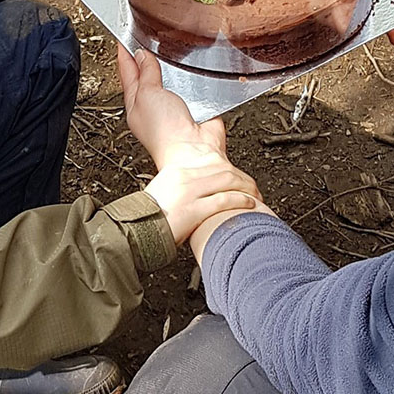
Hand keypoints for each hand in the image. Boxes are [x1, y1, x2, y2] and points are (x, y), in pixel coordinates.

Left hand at [117, 43, 225, 167]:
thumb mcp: (147, 94)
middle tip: (141, 39)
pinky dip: (191, 79)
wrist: (194, 153)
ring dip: (169, 68)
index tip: (122, 38)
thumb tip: (142, 55)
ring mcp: (174, 107)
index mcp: (134, 103)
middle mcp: (153, 105)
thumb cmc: (165, 133)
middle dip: (145, 59)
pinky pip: (191, 88)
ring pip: (169, 81)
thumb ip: (146, 73)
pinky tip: (190, 70)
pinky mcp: (195, 109)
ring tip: (164, 50)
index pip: (127, 73)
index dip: (124, 54)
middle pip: (146, 76)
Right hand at [145, 153, 261, 243]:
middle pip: (223, 170)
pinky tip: (249, 204)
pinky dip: (240, 200)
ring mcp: (188, 192)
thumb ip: (182, 185)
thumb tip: (203, 188)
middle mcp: (183, 177)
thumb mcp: (164, 191)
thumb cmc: (151, 217)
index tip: (241, 176)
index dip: (232, 168)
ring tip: (255, 195)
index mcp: (177, 170)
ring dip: (246, 188)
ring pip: (226, 182)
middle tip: (253, 187)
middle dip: (243, 178)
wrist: (138, 231)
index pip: (212, 162)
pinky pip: (223, 200)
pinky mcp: (193, 209)